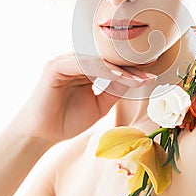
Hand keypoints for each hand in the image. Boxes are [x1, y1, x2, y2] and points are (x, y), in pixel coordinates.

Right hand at [12, 53, 156, 144]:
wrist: (42, 135)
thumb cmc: (68, 120)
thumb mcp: (100, 105)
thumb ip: (114, 90)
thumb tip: (136, 80)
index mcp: (86, 69)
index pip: (112, 66)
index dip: (132, 69)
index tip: (152, 72)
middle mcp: (76, 62)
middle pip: (108, 60)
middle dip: (130, 67)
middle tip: (151, 71)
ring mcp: (65, 61)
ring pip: (98, 61)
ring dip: (119, 68)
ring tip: (139, 76)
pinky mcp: (55, 66)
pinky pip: (83, 64)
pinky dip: (101, 69)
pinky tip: (117, 75)